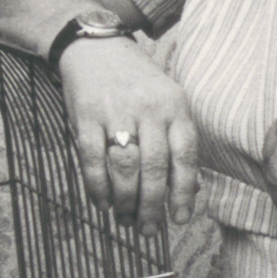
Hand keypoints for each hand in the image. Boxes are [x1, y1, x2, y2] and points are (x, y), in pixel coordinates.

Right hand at [59, 37, 197, 231]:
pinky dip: (97, 187)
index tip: (181, 218)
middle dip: (152, 205)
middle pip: (154, 167)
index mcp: (175, 106)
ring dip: (125, 200)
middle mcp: (148, 109)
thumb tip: (191, 190)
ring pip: (124, 167)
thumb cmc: (138, 83)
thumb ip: (178, 142)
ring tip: (126, 220)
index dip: (184, 191)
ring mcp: (115, 111)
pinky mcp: (85, 116)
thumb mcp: (167, 102)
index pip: (185, 155)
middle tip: (148, 229)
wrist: (96, 47)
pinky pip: (92, 159)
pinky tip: (102, 203)